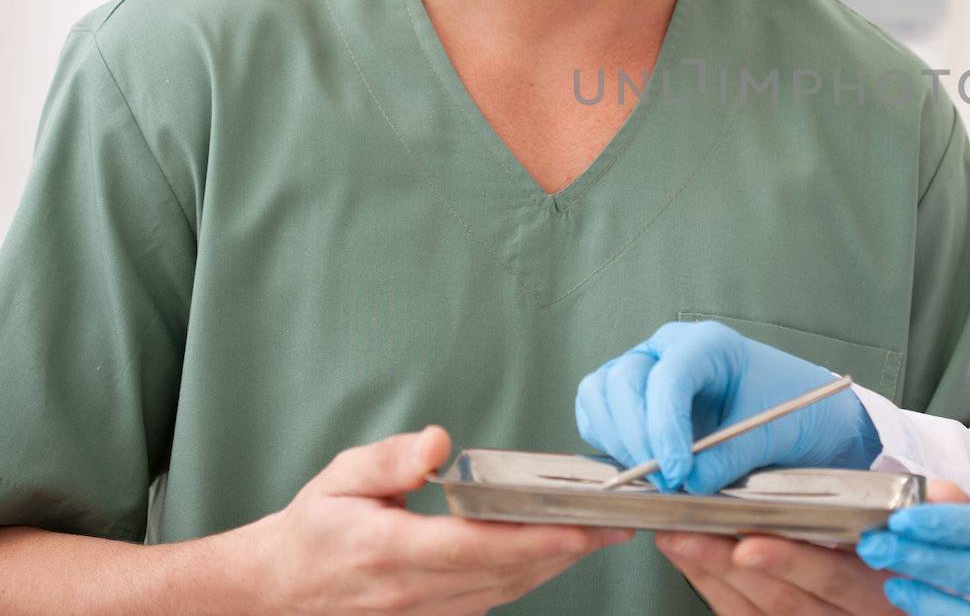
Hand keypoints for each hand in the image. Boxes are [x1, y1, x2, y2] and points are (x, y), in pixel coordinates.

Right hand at [237, 426, 632, 614]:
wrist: (281, 589)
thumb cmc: (315, 528)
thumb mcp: (339, 477)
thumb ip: (389, 459)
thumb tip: (438, 444)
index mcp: (387, 551)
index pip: (471, 547)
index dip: (528, 538)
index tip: (574, 525)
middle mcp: (411, 591)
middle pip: (502, 572)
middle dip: (564, 548)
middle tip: (615, 522)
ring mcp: (424, 612)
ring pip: (504, 590)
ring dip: (556, 565)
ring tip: (603, 535)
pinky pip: (492, 599)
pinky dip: (530, 576)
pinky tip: (558, 553)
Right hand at [574, 320, 880, 493]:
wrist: (798, 416)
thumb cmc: (790, 411)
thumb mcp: (770, 435)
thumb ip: (728, 458)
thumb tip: (687, 483)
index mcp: (709, 344)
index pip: (669, 375)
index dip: (664, 425)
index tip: (676, 470)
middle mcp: (667, 350)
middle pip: (622, 381)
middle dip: (637, 437)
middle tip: (666, 482)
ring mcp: (644, 372)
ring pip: (599, 395)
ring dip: (618, 442)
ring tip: (656, 480)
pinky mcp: (631, 401)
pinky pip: (598, 416)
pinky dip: (610, 444)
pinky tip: (641, 470)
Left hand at [656, 481, 969, 615]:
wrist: (919, 601)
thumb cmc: (925, 564)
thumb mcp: (944, 541)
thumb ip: (941, 517)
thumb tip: (949, 495)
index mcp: (889, 597)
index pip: (841, 580)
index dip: (793, 562)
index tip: (749, 540)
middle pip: (788, 602)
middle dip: (731, 566)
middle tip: (689, 532)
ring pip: (761, 613)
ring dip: (713, 575)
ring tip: (678, 537)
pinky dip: (718, 592)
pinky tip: (693, 561)